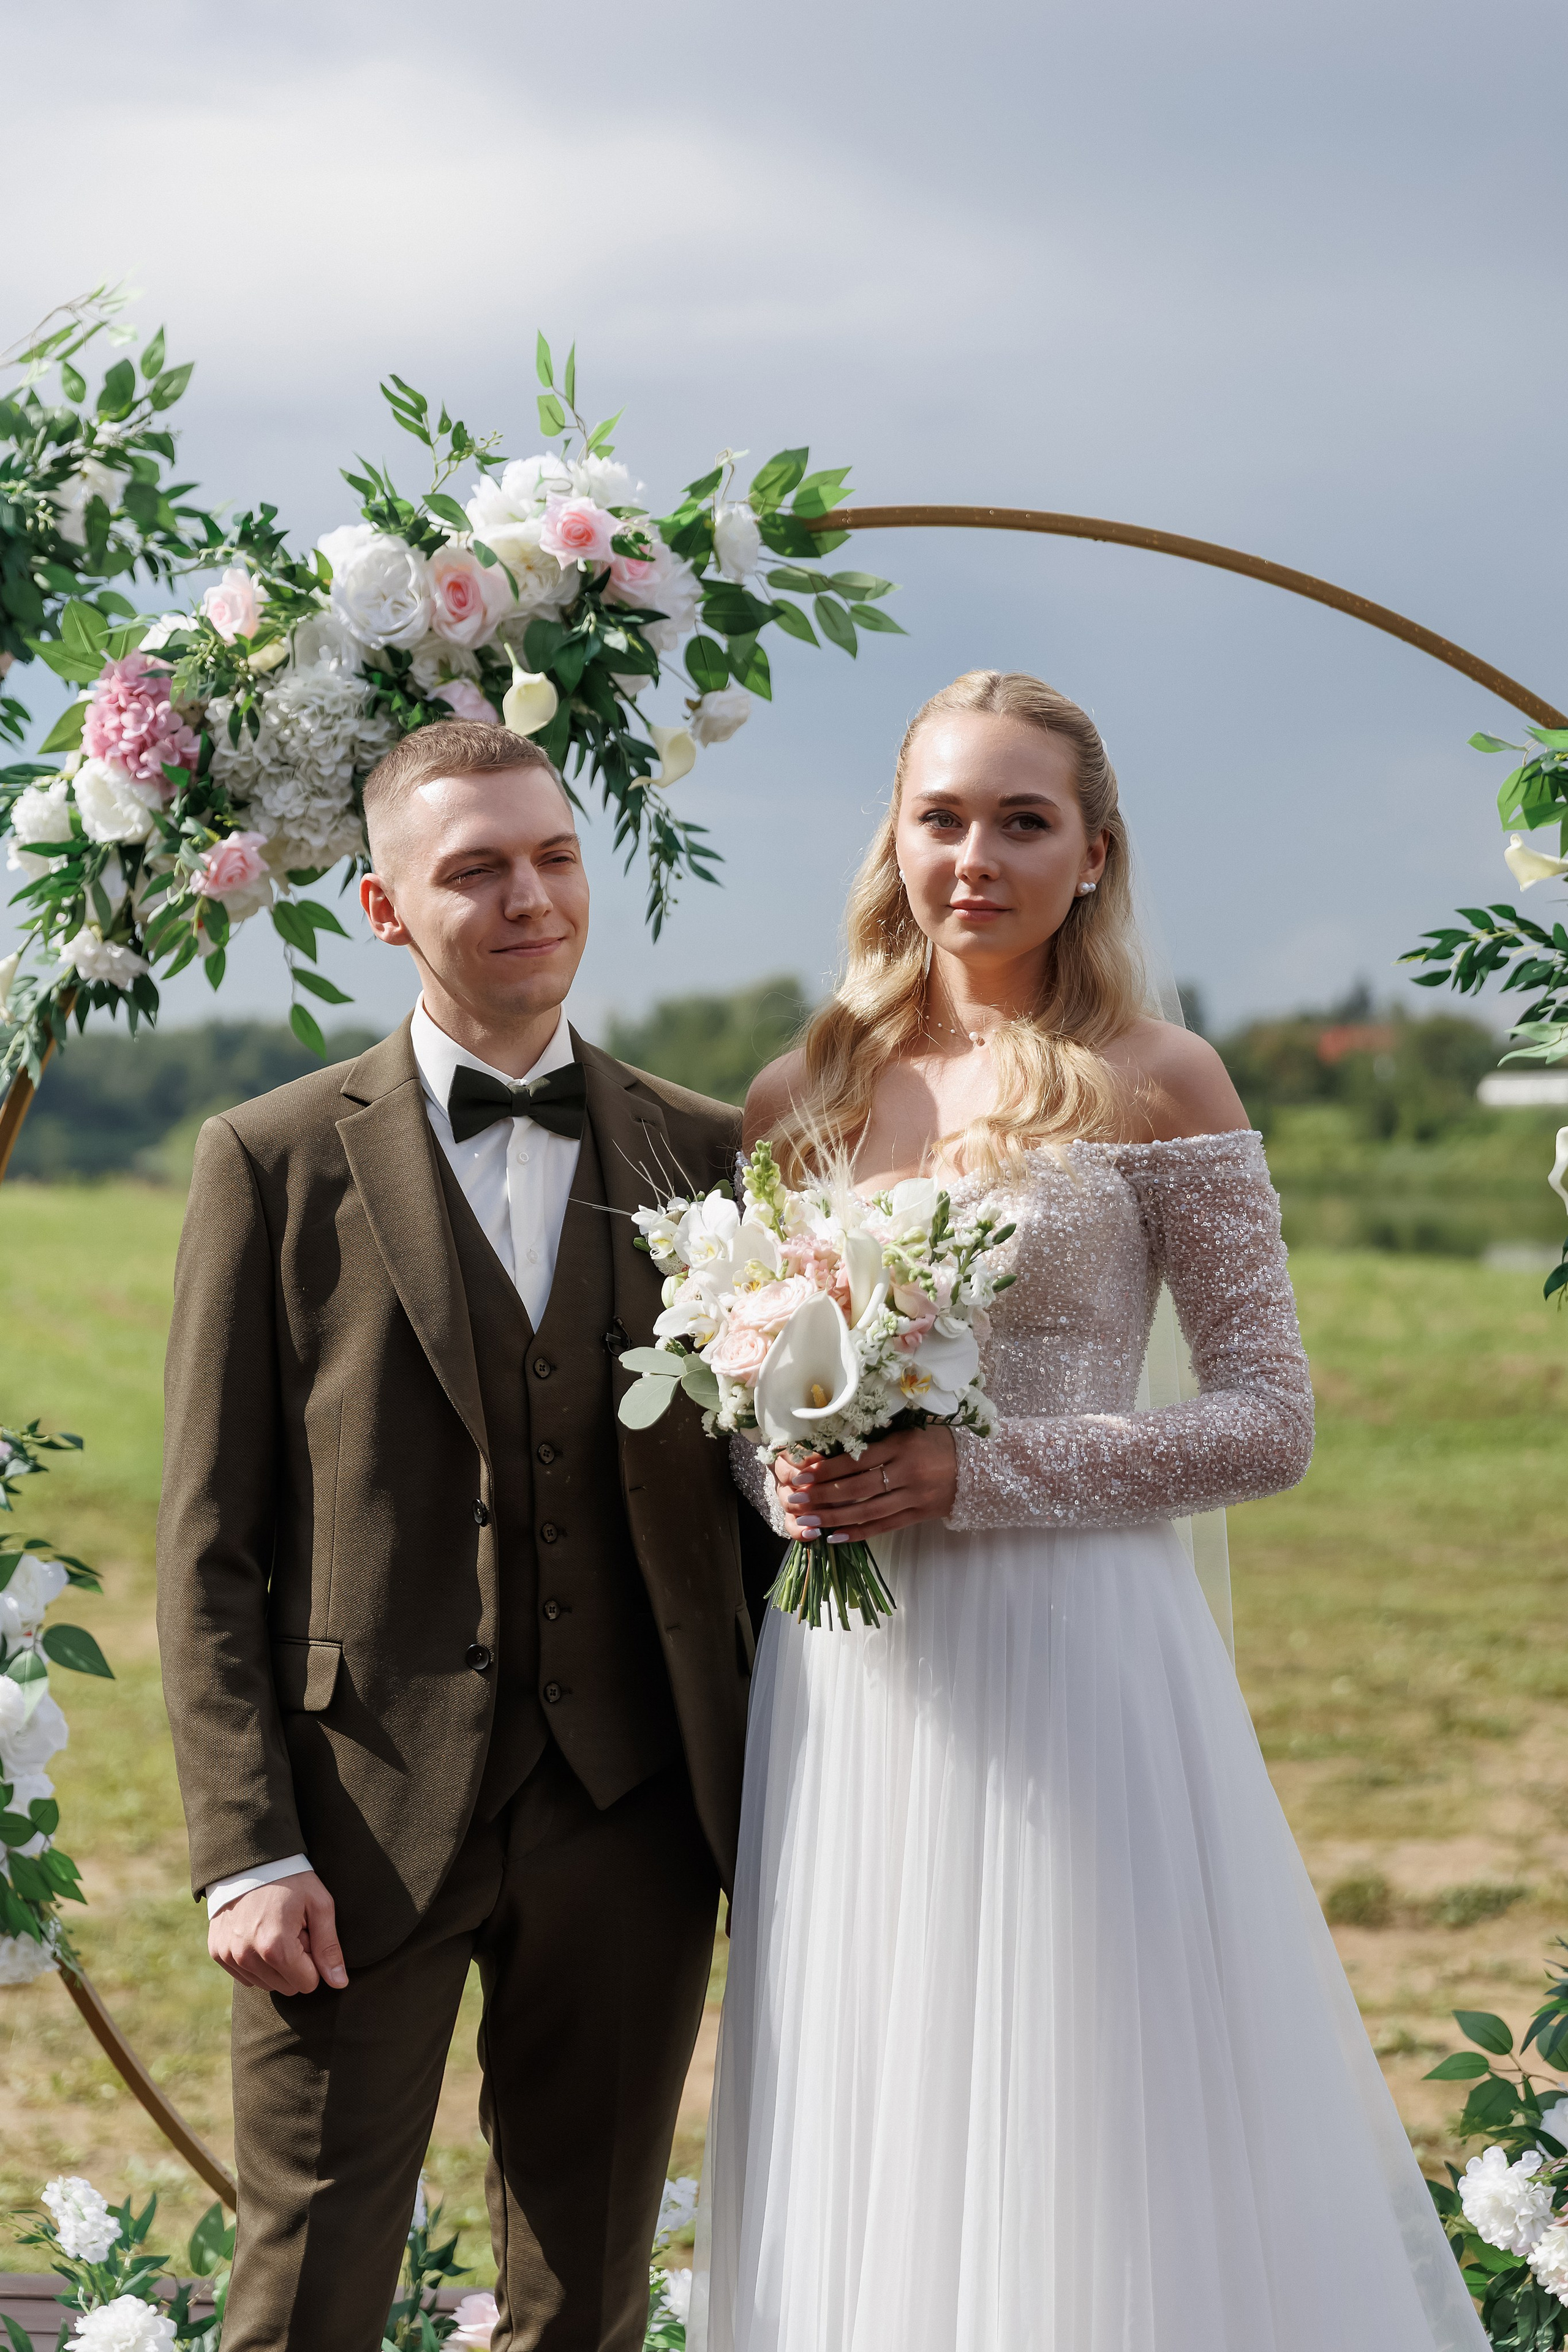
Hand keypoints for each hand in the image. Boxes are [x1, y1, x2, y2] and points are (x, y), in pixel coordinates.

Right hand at [208, 1870, 347, 1995]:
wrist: (251, 1859)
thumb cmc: (291, 1880)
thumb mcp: (319, 1905)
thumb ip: (329, 1947)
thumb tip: (339, 1983)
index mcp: (276, 1947)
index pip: (307, 1984)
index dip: (313, 1960)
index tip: (307, 1934)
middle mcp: (248, 1957)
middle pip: (287, 1987)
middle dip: (295, 1964)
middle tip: (292, 1930)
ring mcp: (229, 1955)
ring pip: (266, 1984)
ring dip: (275, 1964)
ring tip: (275, 1929)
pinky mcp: (217, 1952)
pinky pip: (245, 1976)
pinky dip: (255, 1962)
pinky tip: (257, 1933)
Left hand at [772, 1426, 956, 1543]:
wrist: (980, 1466)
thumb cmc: (938, 1442)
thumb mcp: (910, 1432)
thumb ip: (878, 1441)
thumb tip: (835, 1450)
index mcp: (902, 1446)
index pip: (857, 1460)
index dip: (827, 1468)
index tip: (802, 1473)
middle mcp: (907, 1472)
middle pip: (857, 1487)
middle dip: (822, 1494)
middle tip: (795, 1499)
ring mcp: (914, 1497)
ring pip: (867, 1510)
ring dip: (834, 1517)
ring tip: (808, 1520)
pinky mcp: (920, 1515)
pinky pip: (884, 1526)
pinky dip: (858, 1532)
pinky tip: (835, 1536)